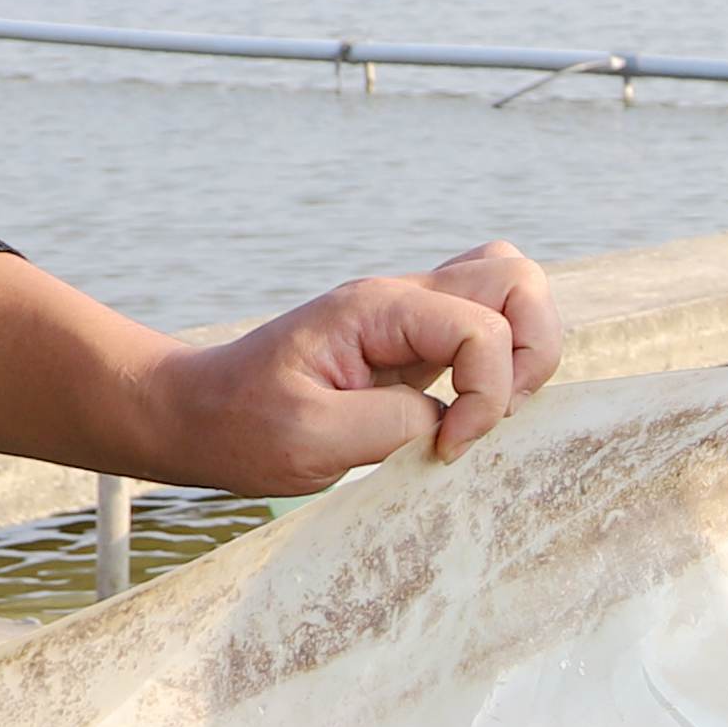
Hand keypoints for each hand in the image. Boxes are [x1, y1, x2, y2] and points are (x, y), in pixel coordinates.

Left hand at [160, 242, 562, 490]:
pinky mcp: (414, 342)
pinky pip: (487, 322)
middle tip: (490, 416)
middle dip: (531, 353)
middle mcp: (401, 298)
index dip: (487, 393)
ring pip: (511, 287)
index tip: (446, 447)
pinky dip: (501, 364)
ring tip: (486, 411)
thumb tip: (449, 420)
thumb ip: (391, 424)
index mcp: (375, 310)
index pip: (481, 326)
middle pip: (517, 279)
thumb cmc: (241, 426)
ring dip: (524, 351)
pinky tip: (468, 410)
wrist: (197, 413)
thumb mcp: (309, 438)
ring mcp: (411, 315)